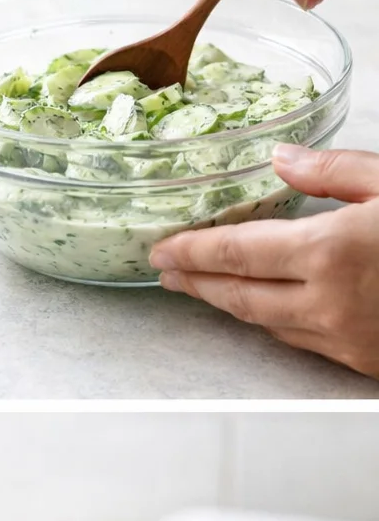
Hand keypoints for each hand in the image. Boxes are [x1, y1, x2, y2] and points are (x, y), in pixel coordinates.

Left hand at [148, 143, 378, 378]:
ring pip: (267, 324)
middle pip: (240, 296)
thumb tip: (282, 159)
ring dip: (229, 305)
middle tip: (166, 272)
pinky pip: (302, 341)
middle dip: (196, 283)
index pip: (238, 254)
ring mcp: (343, 339)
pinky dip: (273, 322)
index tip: (162, 250)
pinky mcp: (360, 361)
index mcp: (331, 252)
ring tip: (204, 288)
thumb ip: (335, 171)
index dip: (193, 252)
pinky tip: (263, 307)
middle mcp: (327, 303)